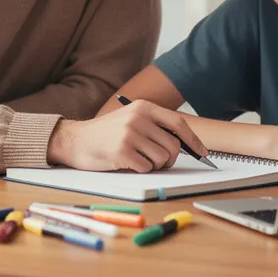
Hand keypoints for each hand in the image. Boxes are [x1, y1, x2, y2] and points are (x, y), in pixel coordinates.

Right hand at [47, 98, 208, 172]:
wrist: (74, 140)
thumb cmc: (106, 134)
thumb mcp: (131, 119)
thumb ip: (154, 126)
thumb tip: (185, 144)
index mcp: (143, 107)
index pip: (178, 123)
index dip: (193, 140)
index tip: (203, 152)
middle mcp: (138, 118)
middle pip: (173, 146)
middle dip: (170, 159)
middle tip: (158, 161)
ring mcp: (130, 134)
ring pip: (162, 159)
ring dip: (154, 165)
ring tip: (138, 159)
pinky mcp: (122, 152)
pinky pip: (146, 168)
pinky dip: (141, 169)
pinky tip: (126, 162)